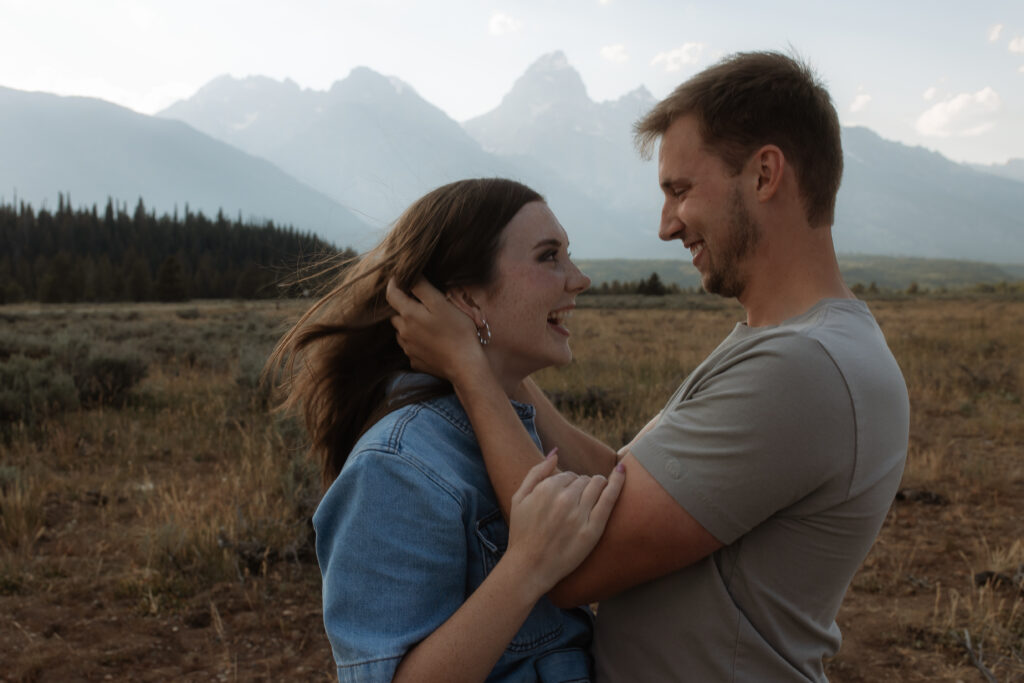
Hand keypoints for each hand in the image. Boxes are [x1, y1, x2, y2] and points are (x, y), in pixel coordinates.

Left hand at [386, 278, 485, 382]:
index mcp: (409, 315)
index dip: (394, 283)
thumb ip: (422, 288)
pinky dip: (416, 342)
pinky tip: (431, 341)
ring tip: (427, 324)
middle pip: (396, 314)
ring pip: (402, 332)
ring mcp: (408, 349)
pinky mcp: (415, 361)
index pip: (392, 294)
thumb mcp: (441, 304)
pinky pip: (410, 347)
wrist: (465, 365)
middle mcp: (403, 332)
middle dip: (403, 307)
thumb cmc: (457, 331)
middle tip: (419, 303)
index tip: (399, 277)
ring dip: (409, 325)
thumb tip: (409, 275)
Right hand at [504, 451, 624, 597]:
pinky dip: (618, 482)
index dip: (567, 485)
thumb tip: (556, 451)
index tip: (564, 498)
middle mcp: (564, 499)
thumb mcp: (519, 498)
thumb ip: (537, 472)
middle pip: (583, 479)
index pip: (567, 475)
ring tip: (591, 499)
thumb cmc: (522, 533)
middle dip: (581, 487)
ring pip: (597, 484)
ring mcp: (580, 514)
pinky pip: (610, 498)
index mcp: (546, 489)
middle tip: (574, 505)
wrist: (529, 567)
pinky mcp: (593, 529)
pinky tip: (622, 471)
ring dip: (597, 485)